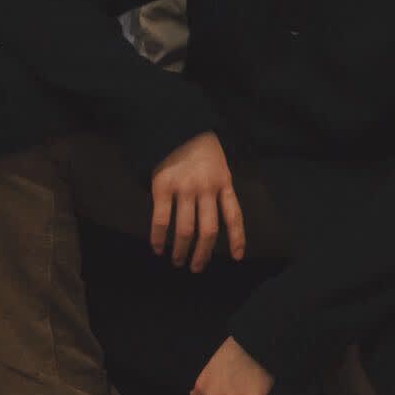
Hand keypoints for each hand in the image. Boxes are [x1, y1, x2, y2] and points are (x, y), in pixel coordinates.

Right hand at [148, 131, 245, 272]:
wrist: (176, 125)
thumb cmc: (200, 149)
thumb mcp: (219, 166)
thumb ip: (220, 189)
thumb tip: (218, 220)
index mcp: (224, 182)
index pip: (234, 215)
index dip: (237, 238)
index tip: (237, 257)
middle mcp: (206, 188)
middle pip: (209, 231)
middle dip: (203, 254)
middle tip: (196, 268)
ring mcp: (185, 188)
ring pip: (186, 230)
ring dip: (181, 250)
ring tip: (177, 261)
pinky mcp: (163, 187)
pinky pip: (162, 219)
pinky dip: (159, 238)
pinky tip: (157, 248)